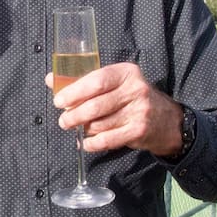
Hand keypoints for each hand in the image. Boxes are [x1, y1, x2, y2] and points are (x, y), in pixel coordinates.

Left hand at [48, 62, 184, 156]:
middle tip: (63, 121)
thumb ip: (83, 81)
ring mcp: (139, 111)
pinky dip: (92, 143)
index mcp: (126, 72)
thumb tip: (50, 79)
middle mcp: (135, 90)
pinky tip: (86, 143)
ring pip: (100, 124)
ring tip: (77, 129)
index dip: (74, 92)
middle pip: (96, 105)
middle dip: (74, 115)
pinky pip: (108, 140)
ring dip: (83, 129)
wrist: (166, 120)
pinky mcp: (139, 131)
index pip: (96, 81)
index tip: (58, 101)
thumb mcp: (115, 83)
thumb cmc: (131, 98)